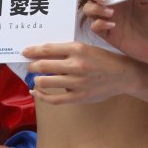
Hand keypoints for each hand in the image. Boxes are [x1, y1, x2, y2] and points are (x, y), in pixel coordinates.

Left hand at [22, 41, 142, 105]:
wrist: (123, 75)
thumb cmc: (102, 59)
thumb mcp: (86, 48)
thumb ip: (66, 51)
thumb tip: (42, 54)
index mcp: (77, 49)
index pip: (48, 49)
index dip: (33, 51)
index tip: (25, 52)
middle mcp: (76, 65)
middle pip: (43, 65)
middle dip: (32, 66)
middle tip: (29, 66)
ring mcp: (77, 82)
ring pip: (45, 82)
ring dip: (36, 80)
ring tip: (36, 78)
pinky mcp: (78, 96)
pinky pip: (53, 99)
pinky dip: (41, 96)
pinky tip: (36, 92)